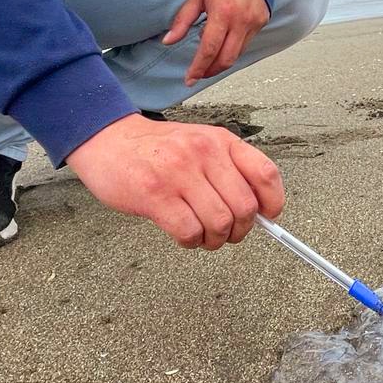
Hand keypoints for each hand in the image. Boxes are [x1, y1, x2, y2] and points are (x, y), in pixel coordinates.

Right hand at [66, 114, 283, 249]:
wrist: (108, 139)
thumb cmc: (157, 148)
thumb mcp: (200, 144)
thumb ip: (228, 169)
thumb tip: (259, 209)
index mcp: (221, 140)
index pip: (265, 173)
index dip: (273, 202)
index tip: (268, 216)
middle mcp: (204, 153)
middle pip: (244, 207)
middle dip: (239, 230)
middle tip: (226, 233)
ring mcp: (179, 172)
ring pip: (219, 223)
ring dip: (214, 240)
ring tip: (202, 234)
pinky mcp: (155, 194)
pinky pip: (189, 232)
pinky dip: (191, 242)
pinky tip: (183, 234)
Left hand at [163, 0, 269, 85]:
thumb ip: (182, 20)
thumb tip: (167, 41)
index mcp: (222, 13)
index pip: (209, 49)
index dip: (198, 68)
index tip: (189, 79)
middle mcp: (241, 21)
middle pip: (225, 59)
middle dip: (210, 71)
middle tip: (198, 74)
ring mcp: (254, 23)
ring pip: (237, 54)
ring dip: (220, 62)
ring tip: (208, 57)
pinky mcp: (261, 23)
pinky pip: (245, 44)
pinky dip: (232, 49)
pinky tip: (222, 42)